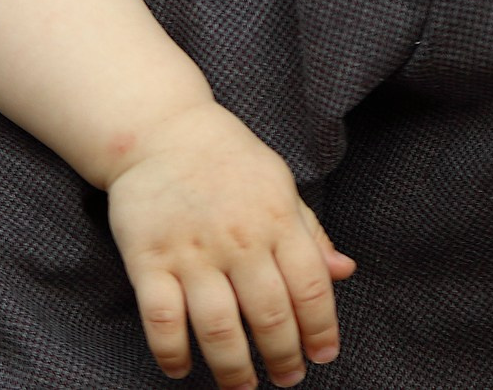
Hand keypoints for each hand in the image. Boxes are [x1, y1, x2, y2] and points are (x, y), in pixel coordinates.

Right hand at [105, 100, 357, 388]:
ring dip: (234, 369)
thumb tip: (345, 271)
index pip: (311, 288)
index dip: (322, 329)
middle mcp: (238, 238)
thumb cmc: (227, 161)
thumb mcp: (279, 184)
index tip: (322, 355)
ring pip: (218, 328)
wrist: (159, 129)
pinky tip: (182, 368)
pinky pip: (161, 319)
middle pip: (269, 317)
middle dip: (283, 359)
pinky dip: (172, 352)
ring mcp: (191, 251)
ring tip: (243, 386)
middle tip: (286, 378)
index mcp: (276, 218)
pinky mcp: (147, 258)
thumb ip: (310, 231)